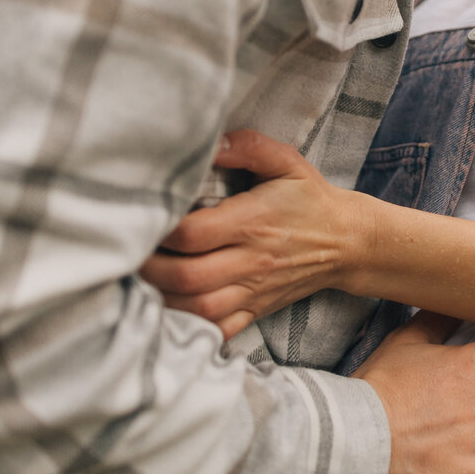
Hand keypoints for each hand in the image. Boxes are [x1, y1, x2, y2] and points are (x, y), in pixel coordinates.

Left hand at [141, 130, 372, 337]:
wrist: (348, 242)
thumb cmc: (310, 199)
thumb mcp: (287, 161)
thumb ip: (248, 147)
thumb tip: (212, 143)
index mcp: (252, 222)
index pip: (193, 233)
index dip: (160, 230)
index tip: (140, 219)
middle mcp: (251, 261)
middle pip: (188, 276)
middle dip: (150, 268)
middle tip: (126, 253)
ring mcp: (253, 291)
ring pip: (198, 308)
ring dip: (162, 299)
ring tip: (140, 281)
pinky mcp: (256, 310)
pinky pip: (218, 330)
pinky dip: (189, 327)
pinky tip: (168, 312)